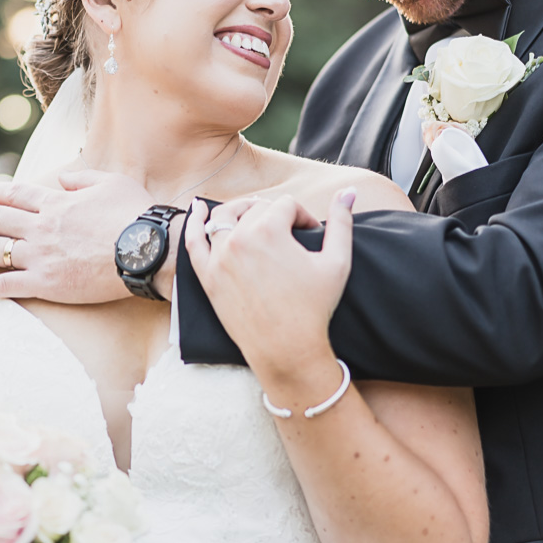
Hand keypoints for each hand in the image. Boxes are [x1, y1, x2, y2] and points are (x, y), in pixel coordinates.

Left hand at [0, 170, 153, 302]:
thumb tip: (65, 179)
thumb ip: (82, 179)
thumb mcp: (111, 183)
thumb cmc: (135, 214)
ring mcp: (40, 256)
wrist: (147, 250)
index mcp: (56, 203)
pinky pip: (7, 285)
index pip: (16, 196)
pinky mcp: (47, 284)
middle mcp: (40, 227)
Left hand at [184, 190, 355, 383]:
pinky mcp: (208, 276)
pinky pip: (194, 241)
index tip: (311, 234)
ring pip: (225, 217)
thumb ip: (342, 222)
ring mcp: (220, 258)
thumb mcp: (337, 262)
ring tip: (254, 215)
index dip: (303, 216)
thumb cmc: (314, 308)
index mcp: (269, 231)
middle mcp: (240, 239)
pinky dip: (194, 221)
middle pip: (257, 209)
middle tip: (290, 235)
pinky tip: (197, 208)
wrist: (287, 349)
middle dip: (277, 216)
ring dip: (240, 210)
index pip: (287, 205)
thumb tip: (349, 192)